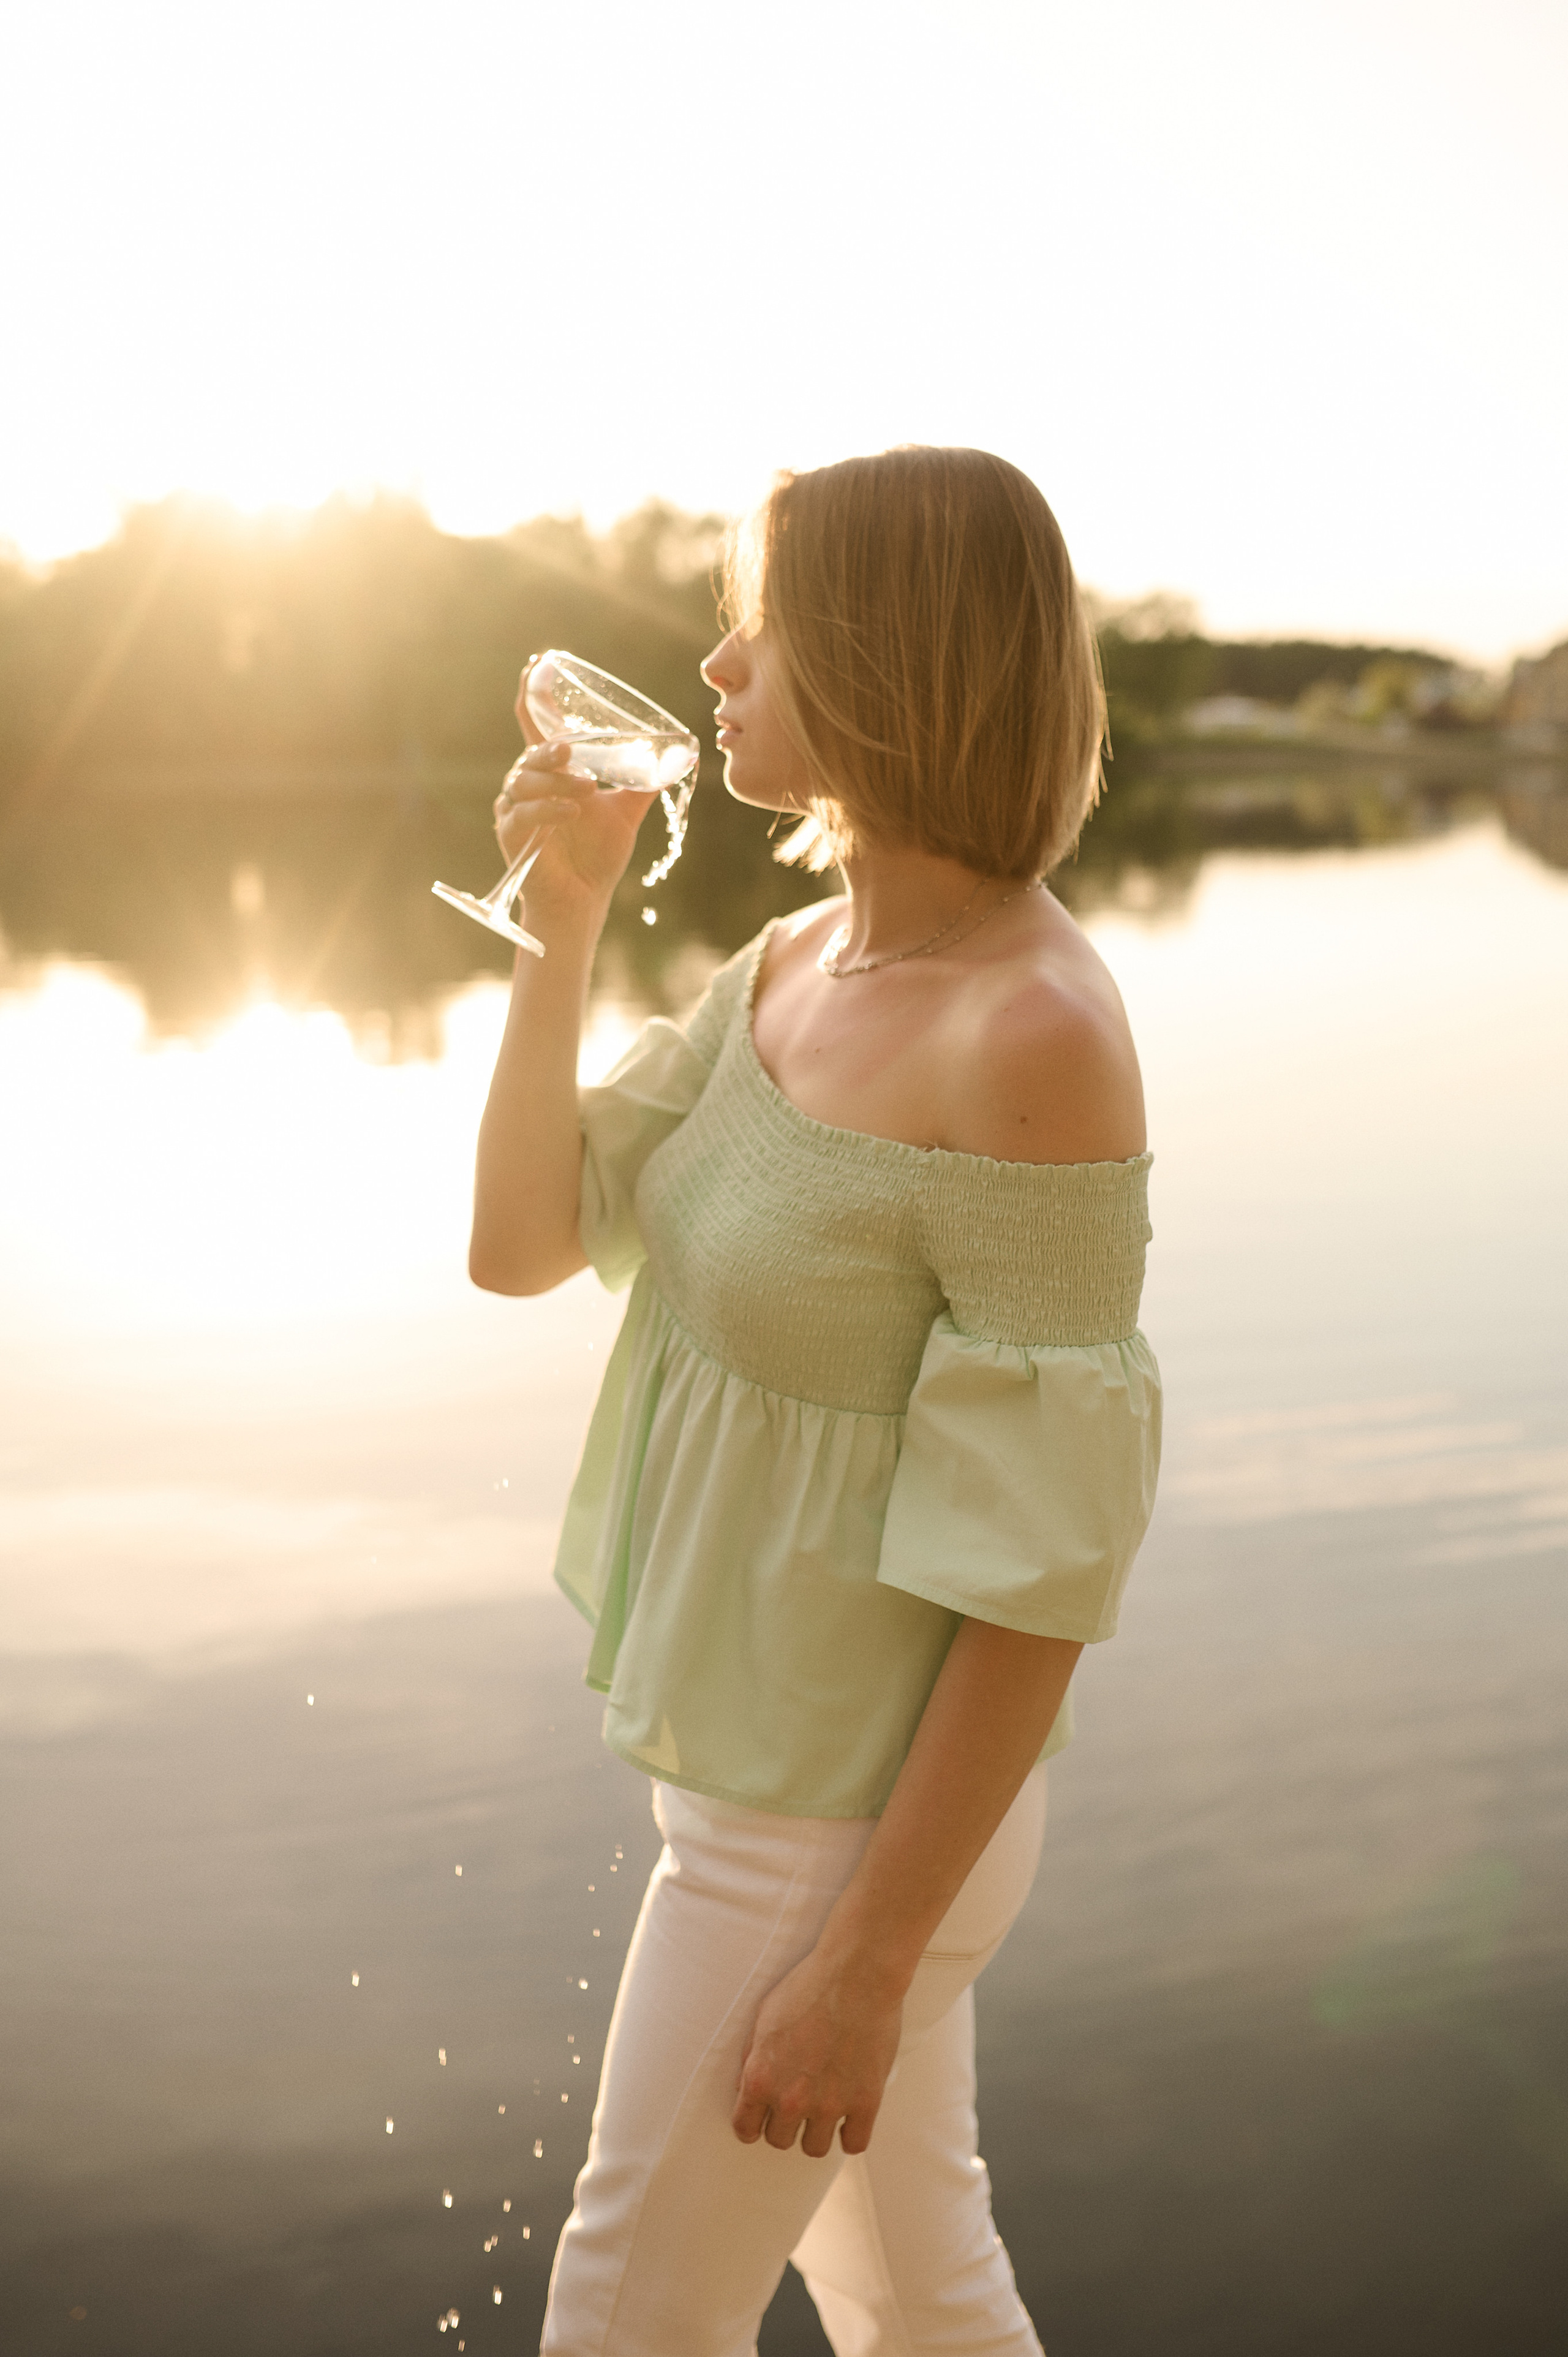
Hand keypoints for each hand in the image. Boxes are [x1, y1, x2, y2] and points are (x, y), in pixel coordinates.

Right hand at [491, 669, 657, 924]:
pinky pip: (523, 813)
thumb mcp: (626, 812)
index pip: (536, 724)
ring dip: (554, 780)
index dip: (532, 692)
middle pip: (530, 752)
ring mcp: (515, 809)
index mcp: (552, 771)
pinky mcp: (510, 834)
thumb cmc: (598, 856)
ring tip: (586, 788)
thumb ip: (645, 782)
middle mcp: (530, 785)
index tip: (535, 662)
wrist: (584, 899)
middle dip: (550, 748)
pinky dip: (548, 810)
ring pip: (524, 780)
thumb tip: (679, 755)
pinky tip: (572, 812)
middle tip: (572, 749)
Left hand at [732, 1943, 902, 2159]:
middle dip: (785, 2123)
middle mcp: (791, 2099)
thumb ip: (752, 2058)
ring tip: (824, 2109)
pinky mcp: (865, 2102)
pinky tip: (850, 2116)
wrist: (857, 1972)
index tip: (762, 2119)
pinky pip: (855, 2144)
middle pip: (780, 2140)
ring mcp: (829, 2104)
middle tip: (798, 2102)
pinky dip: (851, 2134)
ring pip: (815, 2148)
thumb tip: (745, 2088)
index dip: (752, 2125)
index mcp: (761, 2078)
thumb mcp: (763, 2015)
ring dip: (817, 2130)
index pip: (745, 2129)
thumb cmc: (808, 1985)